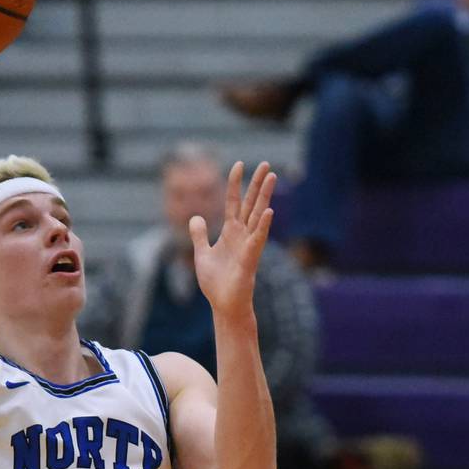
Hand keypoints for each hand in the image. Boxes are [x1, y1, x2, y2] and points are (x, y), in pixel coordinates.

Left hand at [190, 159, 275, 320]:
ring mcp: (248, 245)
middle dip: (258, 183)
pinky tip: (268, 212)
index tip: (238, 164)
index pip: (233, 202)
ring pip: (258, 215)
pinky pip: (258, 239)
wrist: (224, 304)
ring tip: (273, 177)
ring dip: (265, 196)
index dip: (235, 184)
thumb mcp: (202, 254)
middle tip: (267, 164)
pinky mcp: (250, 258)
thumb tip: (195, 217)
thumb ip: (199, 235)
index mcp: (230, 232)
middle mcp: (242, 234)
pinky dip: (263, 226)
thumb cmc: (216, 282)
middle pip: (251, 203)